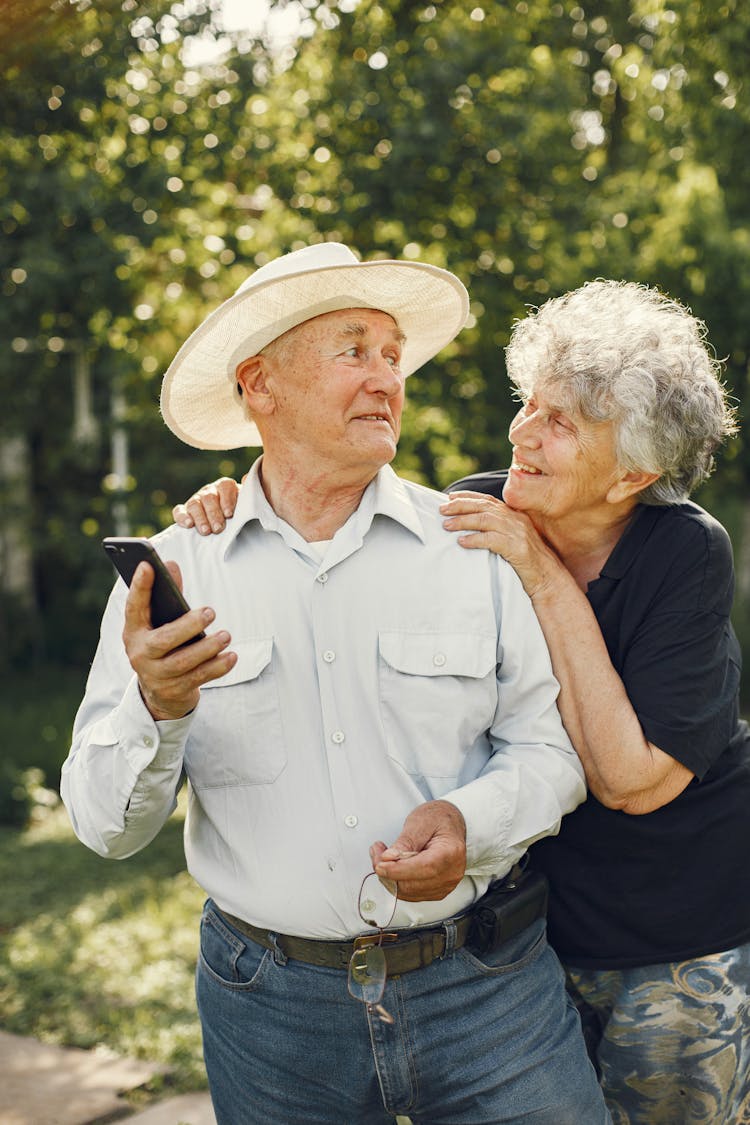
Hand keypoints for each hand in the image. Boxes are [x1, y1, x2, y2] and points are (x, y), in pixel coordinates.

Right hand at [123, 560, 236, 719]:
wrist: (159, 693)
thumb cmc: (163, 645)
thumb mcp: (159, 623)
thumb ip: (168, 595)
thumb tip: (171, 565)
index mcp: (134, 631)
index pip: (133, 607)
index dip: (139, 587)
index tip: (148, 565)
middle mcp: (140, 654)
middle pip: (163, 641)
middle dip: (188, 626)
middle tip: (210, 612)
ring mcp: (156, 675)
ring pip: (183, 662)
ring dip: (208, 648)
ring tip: (226, 635)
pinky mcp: (174, 690)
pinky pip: (199, 678)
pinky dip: (218, 667)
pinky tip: (231, 656)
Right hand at [172, 476, 241, 534]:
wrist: (228, 523)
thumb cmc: (240, 513)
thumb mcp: (247, 503)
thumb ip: (249, 493)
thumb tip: (247, 479)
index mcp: (226, 486)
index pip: (226, 487)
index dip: (227, 500)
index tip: (230, 514)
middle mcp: (210, 491)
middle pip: (209, 498)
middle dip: (214, 514)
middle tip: (219, 529)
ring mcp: (196, 500)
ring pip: (195, 504)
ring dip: (200, 518)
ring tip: (206, 531)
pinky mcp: (185, 510)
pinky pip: (179, 511)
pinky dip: (182, 517)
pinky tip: (188, 525)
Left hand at [370, 800, 465, 900]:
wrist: (448, 824)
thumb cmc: (438, 819)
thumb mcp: (420, 822)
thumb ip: (405, 842)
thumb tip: (389, 858)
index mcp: (451, 852)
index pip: (424, 868)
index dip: (398, 870)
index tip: (380, 864)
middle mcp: (451, 872)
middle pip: (414, 884)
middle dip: (389, 872)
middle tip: (376, 853)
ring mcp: (445, 885)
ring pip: (409, 892)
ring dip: (390, 878)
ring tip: (382, 856)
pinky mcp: (436, 891)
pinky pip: (411, 894)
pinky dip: (397, 882)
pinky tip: (393, 867)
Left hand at [440, 490, 556, 598]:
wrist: (549, 578)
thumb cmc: (528, 562)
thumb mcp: (514, 540)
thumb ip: (499, 530)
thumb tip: (473, 527)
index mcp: (515, 515)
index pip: (488, 500)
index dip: (468, 496)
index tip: (450, 497)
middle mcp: (516, 520)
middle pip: (484, 507)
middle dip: (460, 506)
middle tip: (442, 510)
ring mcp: (518, 533)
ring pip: (485, 520)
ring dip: (463, 521)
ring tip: (447, 525)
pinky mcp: (517, 548)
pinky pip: (491, 540)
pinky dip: (475, 540)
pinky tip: (462, 542)